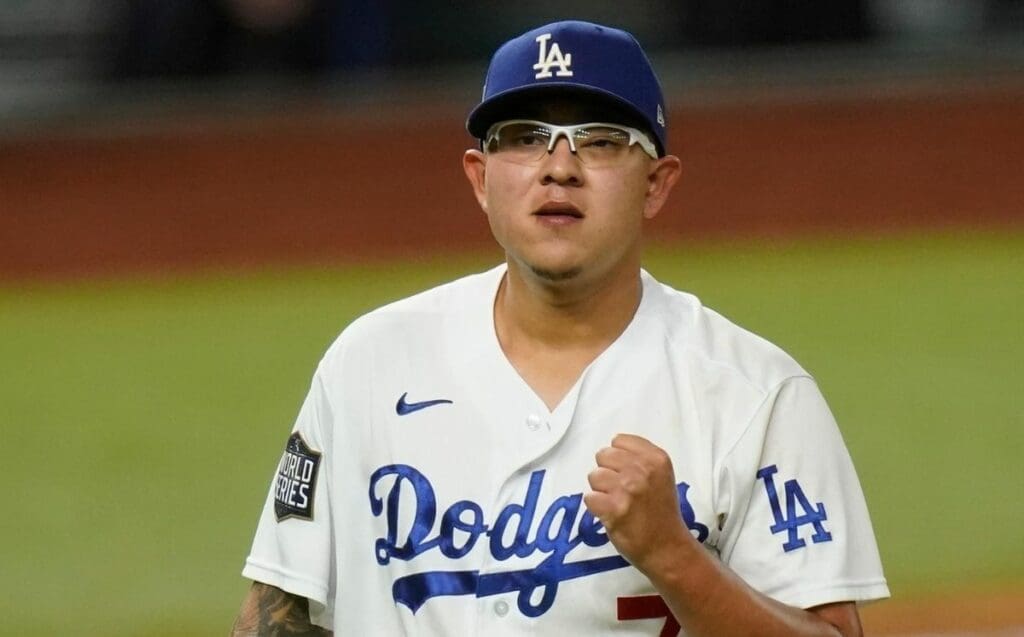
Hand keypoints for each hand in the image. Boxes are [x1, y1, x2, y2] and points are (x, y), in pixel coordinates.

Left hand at [583, 434, 692, 573]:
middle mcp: (642, 470)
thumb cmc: (661, 511)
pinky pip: (589, 498)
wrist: (667, 547)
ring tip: (617, 503)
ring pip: (594, 476)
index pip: (619, 440)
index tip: (627, 473)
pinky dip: (596, 508)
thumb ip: (639, 459)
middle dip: (607, 472)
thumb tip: (609, 450)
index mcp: (656, 458)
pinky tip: (612, 515)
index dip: (618, 458)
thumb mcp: (660, 476)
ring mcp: (627, 489)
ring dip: (601, 491)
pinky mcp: (613, 509)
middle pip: (603, 455)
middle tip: (620, 491)